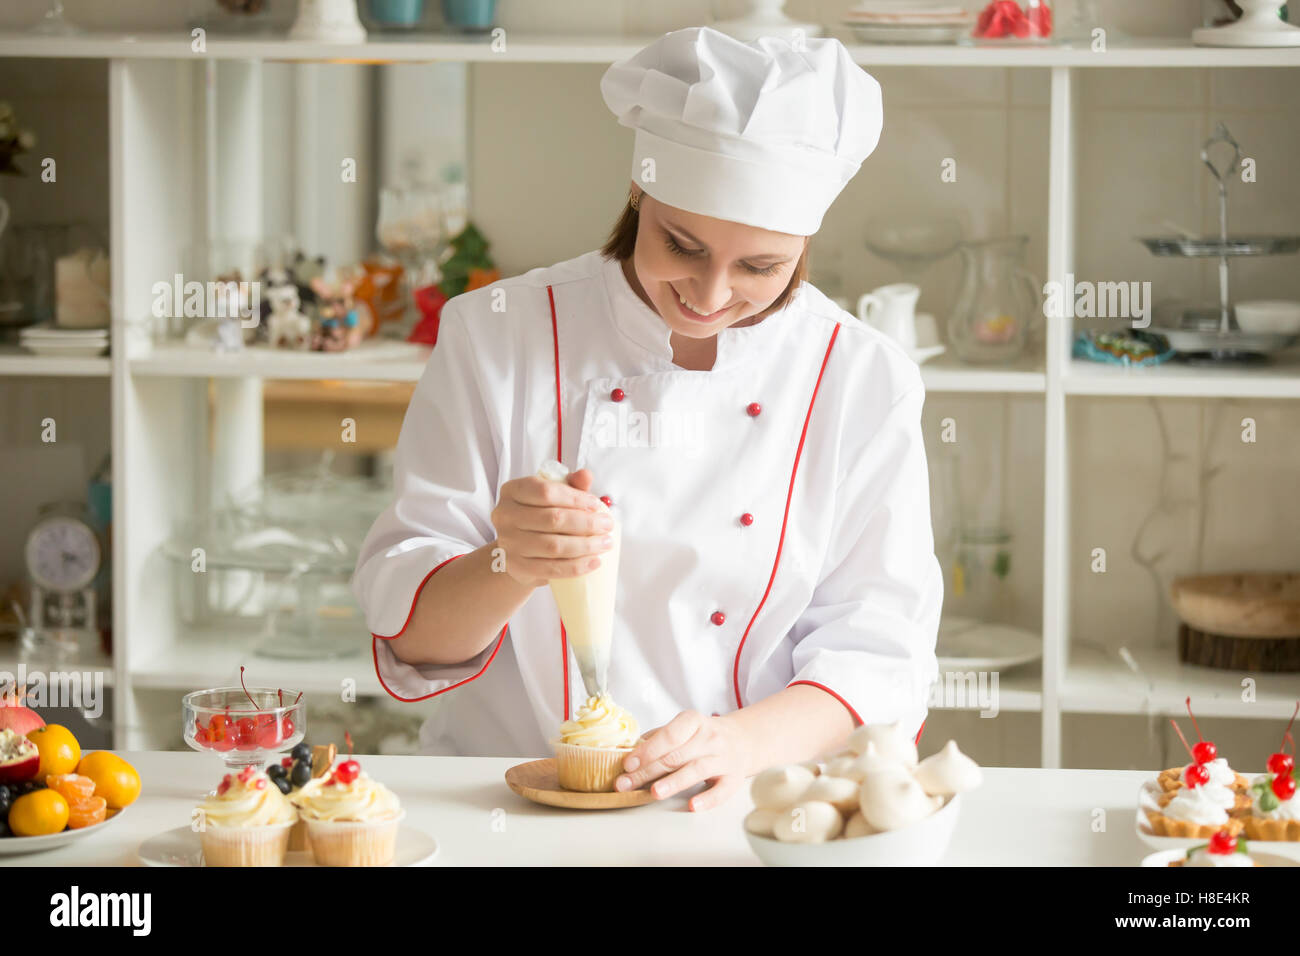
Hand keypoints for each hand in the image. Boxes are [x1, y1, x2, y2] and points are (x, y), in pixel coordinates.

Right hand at [490, 468, 615, 588]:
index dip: (575, 498)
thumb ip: (570, 484)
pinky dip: (576, 566)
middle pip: (552, 519)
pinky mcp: (516, 567)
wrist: (520, 550)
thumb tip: (586, 475)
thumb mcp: (554, 496)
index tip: (596, 505)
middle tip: (607, 525)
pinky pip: (551, 569)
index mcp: (512, 491)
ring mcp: (508, 543)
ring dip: (585, 546)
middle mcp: (504, 515)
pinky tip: (594, 561)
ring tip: (605, 543)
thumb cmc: (540, 517)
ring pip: (553, 546)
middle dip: (586, 523)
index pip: (546, 491)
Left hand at [615, 710, 752, 810]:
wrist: (742, 740)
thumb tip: (630, 751)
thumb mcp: (683, 727)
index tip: (628, 764)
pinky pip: (721, 790)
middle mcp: (710, 738)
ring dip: (673, 782)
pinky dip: (707, 799)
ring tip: (654, 792)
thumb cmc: (703, 736)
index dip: (647, 750)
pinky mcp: (734, 778)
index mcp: (694, 721)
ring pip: (696, 770)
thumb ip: (658, 737)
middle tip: (626, 784)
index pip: (669, 736)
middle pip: (676, 756)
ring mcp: (723, 758)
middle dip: (648, 771)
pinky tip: (692, 805)